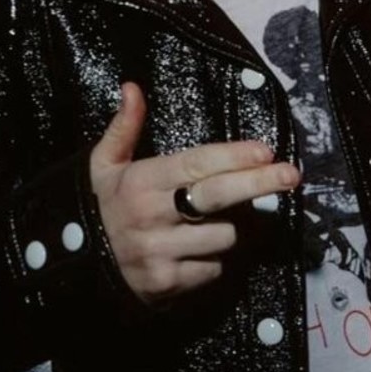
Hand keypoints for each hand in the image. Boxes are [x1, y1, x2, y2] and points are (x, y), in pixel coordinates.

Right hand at [89, 81, 299, 302]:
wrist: (78, 266)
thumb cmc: (104, 206)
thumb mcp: (104, 164)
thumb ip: (124, 127)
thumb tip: (132, 88)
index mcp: (141, 182)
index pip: (196, 165)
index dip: (234, 156)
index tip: (266, 150)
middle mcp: (152, 216)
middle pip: (217, 196)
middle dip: (259, 183)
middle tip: (292, 174)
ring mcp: (160, 252)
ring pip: (224, 236)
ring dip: (228, 228)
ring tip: (206, 223)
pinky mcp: (167, 284)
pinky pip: (213, 268)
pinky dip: (211, 260)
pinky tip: (193, 251)